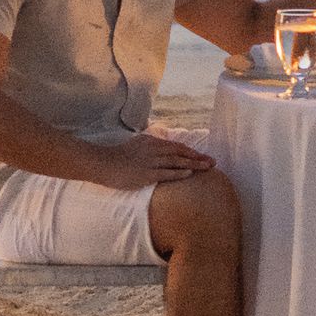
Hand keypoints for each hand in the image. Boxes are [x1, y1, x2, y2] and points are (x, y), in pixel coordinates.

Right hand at [89, 132, 216, 189]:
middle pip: (181, 152)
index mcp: (152, 142)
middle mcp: (154, 149)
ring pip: (177, 162)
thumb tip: (161, 148)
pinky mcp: (146, 174)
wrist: (103, 163)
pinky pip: (166, 173)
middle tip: (213, 162)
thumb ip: (150, 145)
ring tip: (207, 167)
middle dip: (198, 157)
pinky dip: (179, 173)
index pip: (176, 146)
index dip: (191, 151)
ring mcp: (150, 161)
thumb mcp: (136, 144)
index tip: (203, 156)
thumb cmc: (118, 156)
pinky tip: (189, 174)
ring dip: (193, 164)